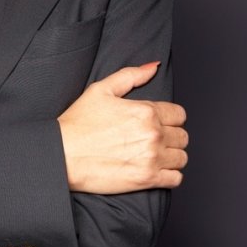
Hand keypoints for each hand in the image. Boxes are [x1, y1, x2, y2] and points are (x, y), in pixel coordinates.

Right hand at [58, 62, 187, 193]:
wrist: (63, 154)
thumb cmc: (78, 123)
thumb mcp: (101, 89)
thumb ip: (132, 75)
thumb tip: (153, 67)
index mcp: (145, 111)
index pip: (179, 114)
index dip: (170, 117)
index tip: (160, 122)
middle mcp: (153, 134)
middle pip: (183, 136)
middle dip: (172, 136)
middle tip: (155, 139)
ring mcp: (151, 158)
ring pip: (182, 158)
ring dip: (172, 156)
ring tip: (155, 155)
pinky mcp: (147, 179)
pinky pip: (176, 179)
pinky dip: (170, 175)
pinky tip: (156, 170)